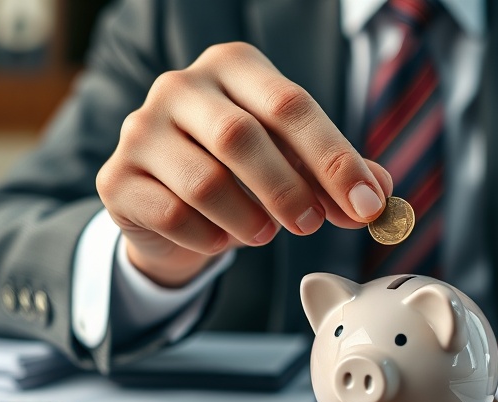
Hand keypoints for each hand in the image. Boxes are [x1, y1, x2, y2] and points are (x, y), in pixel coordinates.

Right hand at [96, 42, 391, 286]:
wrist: (169, 203)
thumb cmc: (242, 172)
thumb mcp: (294, 164)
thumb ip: (335, 176)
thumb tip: (380, 197)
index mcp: (233, 66)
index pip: (290, 104)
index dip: (334, 158)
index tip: (367, 204)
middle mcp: (180, 86)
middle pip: (240, 136)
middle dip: (287, 189)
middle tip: (312, 225)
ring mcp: (140, 128)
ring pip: (205, 181)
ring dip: (248, 219)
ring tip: (264, 233)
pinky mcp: (116, 177)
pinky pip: (171, 215)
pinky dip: (208, 237)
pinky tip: (221, 238)